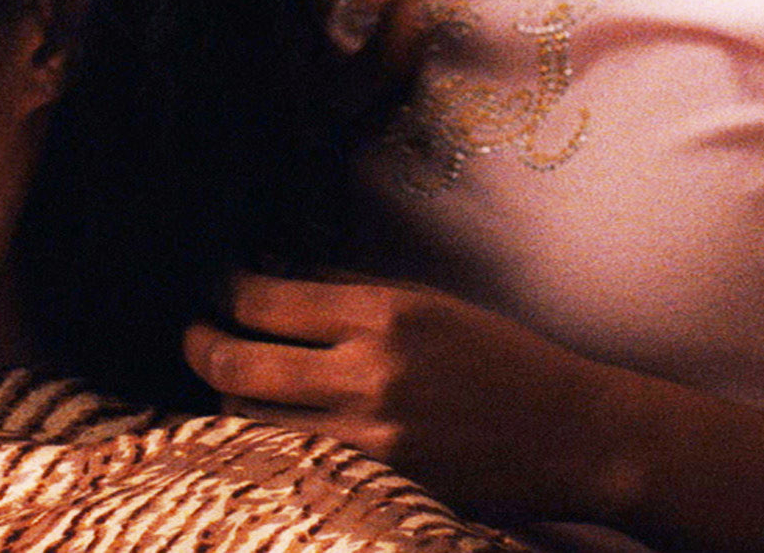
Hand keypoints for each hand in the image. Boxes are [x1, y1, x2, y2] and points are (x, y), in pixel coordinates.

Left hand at [184, 272, 634, 526]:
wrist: (570, 433)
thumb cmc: (502, 360)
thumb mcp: (428, 304)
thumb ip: (349, 294)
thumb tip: (270, 278)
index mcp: (383, 314)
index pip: (263, 299)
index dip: (223, 292)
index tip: (213, 288)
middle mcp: (368, 373)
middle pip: (236, 361)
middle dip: (199, 345)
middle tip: (192, 336)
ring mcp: (368, 437)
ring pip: (251, 418)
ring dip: (230, 397)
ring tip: (229, 380)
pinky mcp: (375, 483)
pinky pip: (291, 461)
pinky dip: (268, 442)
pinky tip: (265, 427)